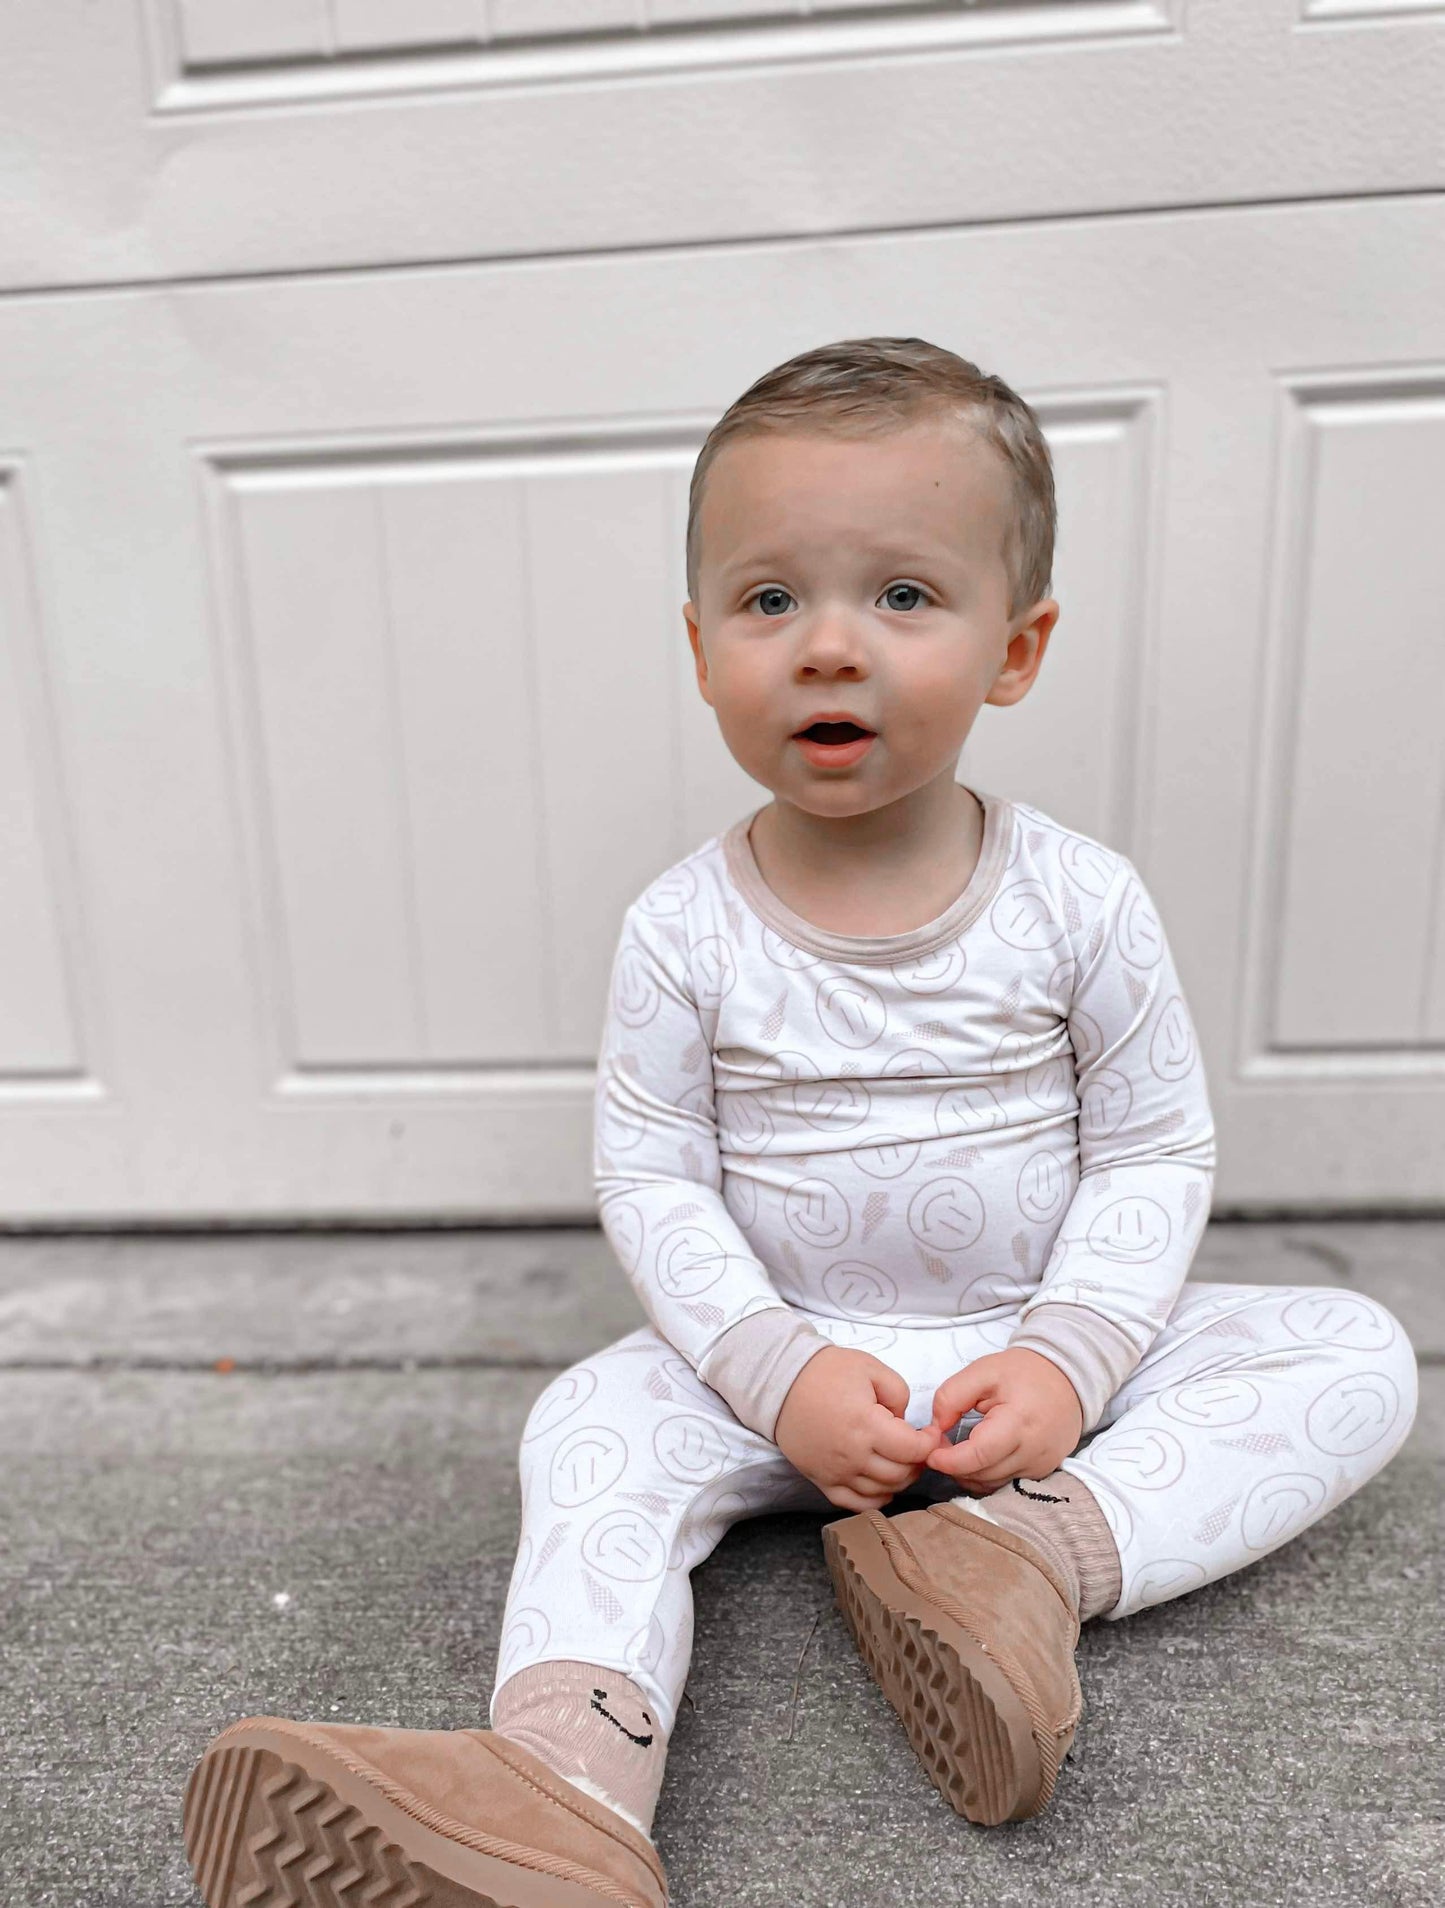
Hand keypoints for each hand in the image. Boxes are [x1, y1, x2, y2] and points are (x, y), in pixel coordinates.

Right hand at [774, 1345, 937, 1512]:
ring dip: (900, 1480)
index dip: (929, 1443)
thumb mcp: (870, 1368)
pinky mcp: (822, 1480)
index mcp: (867, 1425)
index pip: (913, 1450)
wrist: (781, 1383)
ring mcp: (836, 1472)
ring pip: (882, 1491)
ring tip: (901, 1461)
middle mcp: (852, 1455)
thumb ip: (899, 1393)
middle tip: (917, 1447)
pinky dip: (875, 1500)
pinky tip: (882, 1486)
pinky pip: (855, 1504)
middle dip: (917, 1462)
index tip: (930, 1433)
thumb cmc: (826, 1372)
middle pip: (900, 1474)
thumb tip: (905, 1422)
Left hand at [922, 1349, 1083, 1494]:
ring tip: (957, 1450)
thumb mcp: (983, 1371)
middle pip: (983, 1474)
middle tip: (940, 1446)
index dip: (948, 1460)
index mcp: (1018, 1423)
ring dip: (969, 1473)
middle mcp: (1033, 1451)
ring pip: (993, 1483)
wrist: (1068, 1378)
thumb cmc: (1023, 1372)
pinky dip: (986, 1474)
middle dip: (954, 1466)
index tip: (930, 1452)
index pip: (978, 1456)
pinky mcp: (1043, 1472)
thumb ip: (951, 1396)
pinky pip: (1006, 1482)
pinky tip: (978, 1457)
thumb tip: (935, 1427)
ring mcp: (1040, 1466)